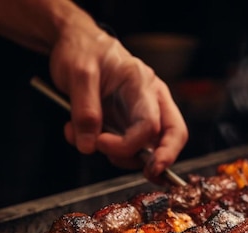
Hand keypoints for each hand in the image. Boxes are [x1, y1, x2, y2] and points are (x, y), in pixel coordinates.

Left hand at [48, 22, 187, 182]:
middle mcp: (150, 100)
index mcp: (143, 85)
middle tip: (149, 175)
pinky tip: (80, 135)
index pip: (152, 124)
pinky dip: (105, 150)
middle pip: (172, 136)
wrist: (75, 42)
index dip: (135, 146)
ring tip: (84, 139)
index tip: (103, 147)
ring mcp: (141, 113)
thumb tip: (89, 146)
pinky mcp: (128, 123)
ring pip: (147, 148)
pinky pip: (127, 147)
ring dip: (118, 156)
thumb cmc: (82, 50)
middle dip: (162, 159)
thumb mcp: (78, 74)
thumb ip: (84, 110)